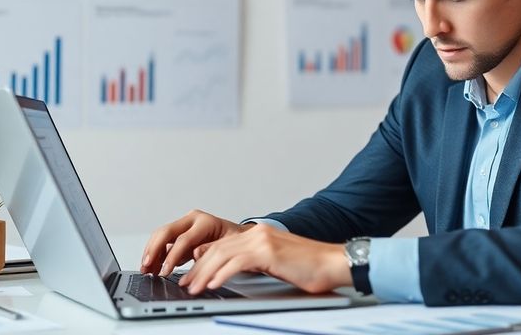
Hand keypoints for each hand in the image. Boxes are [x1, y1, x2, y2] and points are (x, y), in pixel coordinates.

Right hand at [140, 209, 251, 274]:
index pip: (184, 239)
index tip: (165, 271)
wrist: (237, 236)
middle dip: (153, 250)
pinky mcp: (180, 233)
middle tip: (146, 267)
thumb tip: (195, 254)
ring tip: (146, 270)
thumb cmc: (235, 241)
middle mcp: (192, 220)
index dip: (172, 256)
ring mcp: (185, 225)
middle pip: (166, 232)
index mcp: (205, 222)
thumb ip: (211, 250)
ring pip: (161, 235)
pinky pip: (164, 242)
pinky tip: (153, 267)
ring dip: (151, 252)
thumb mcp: (229, 247)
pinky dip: (156, 254)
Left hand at [178, 223, 351, 294]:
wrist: (335, 263)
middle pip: (218, 248)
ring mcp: (263, 241)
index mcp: (260, 235)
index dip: (203, 260)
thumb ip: (254, 262)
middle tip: (185, 283)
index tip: (191, 275)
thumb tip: (231, 270)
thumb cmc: (311, 268)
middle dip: (197, 267)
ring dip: (204, 272)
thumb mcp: (276, 263)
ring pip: (223, 254)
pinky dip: (221, 274)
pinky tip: (212, 285)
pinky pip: (237, 263)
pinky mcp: (269, 252)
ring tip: (193, 287)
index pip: (223, 245)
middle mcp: (259, 233)